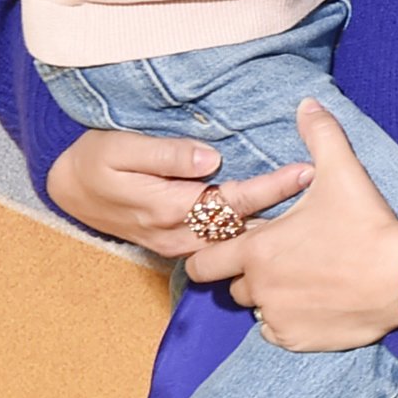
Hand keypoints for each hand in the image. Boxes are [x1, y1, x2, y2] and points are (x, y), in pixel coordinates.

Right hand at [45, 127, 312, 256]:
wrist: (69, 188)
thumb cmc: (97, 159)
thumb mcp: (121, 149)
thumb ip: (165, 155)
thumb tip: (208, 159)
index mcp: (170, 208)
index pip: (233, 200)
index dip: (271, 187)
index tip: (306, 172)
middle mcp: (179, 235)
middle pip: (242, 227)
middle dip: (284, 216)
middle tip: (328, 197)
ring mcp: (179, 246)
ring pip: (235, 244)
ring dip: (272, 233)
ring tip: (316, 217)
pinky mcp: (179, 248)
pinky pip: (222, 248)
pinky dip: (252, 242)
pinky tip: (281, 235)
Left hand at [181, 101, 397, 351]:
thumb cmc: (368, 226)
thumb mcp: (343, 172)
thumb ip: (319, 134)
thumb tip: (307, 104)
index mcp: (257, 250)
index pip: (203, 261)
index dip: (215, 251)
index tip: (235, 244)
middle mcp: (258, 288)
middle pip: (230, 286)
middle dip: (246, 273)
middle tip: (277, 259)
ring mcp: (277, 317)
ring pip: (256, 309)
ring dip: (269, 296)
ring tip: (301, 278)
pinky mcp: (297, 339)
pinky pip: (276, 332)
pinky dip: (288, 320)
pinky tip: (312, 301)